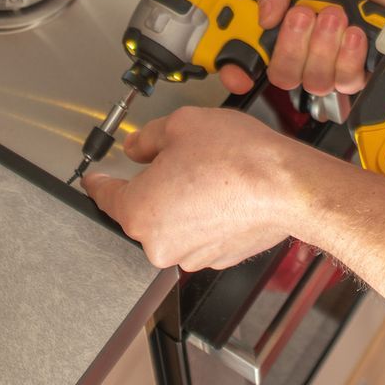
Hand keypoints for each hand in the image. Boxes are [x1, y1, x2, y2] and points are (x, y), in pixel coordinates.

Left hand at [82, 106, 309, 270]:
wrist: (288, 187)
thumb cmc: (238, 159)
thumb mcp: (181, 125)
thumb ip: (147, 138)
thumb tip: (137, 146)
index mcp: (140, 212)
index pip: (105, 197)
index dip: (99, 181)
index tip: (96, 179)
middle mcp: (161, 244)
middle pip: (142, 211)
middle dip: (154, 185)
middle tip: (178, 158)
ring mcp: (191, 255)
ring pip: (174, 223)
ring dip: (181, 201)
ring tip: (208, 172)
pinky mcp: (219, 258)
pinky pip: (200, 234)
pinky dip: (205, 215)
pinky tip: (222, 191)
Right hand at [228, 0, 384, 95]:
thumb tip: (262, 17)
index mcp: (279, 15)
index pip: (247, 52)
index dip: (237, 69)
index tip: (240, 72)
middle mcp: (301, 41)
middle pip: (280, 74)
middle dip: (293, 47)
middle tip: (307, 14)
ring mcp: (329, 55)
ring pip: (314, 81)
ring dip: (325, 47)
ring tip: (338, 16)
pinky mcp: (358, 65)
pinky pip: (346, 81)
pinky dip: (350, 56)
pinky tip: (356, 32)